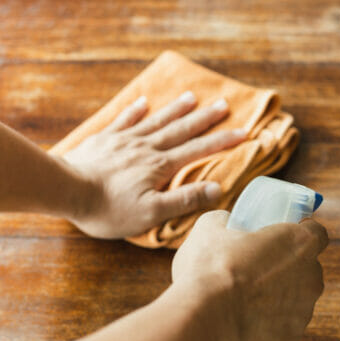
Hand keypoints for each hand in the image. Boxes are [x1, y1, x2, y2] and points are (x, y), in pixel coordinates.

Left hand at [60, 91, 245, 238]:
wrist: (65, 190)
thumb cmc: (109, 208)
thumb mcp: (152, 213)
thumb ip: (186, 199)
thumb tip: (218, 188)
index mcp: (161, 165)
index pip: (199, 150)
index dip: (223, 141)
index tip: (244, 132)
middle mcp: (147, 147)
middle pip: (181, 129)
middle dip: (205, 118)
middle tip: (224, 104)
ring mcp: (125, 140)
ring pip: (157, 120)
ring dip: (176, 109)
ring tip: (192, 97)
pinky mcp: (104, 140)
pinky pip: (125, 120)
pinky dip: (136, 110)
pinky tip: (145, 102)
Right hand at [171, 211, 327, 340]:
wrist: (203, 322)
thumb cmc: (209, 270)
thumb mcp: (210, 228)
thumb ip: (228, 222)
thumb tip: (228, 225)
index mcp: (301, 244)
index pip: (316, 233)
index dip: (300, 233)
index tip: (282, 238)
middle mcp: (312, 278)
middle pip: (306, 270)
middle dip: (284, 270)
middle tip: (252, 272)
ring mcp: (303, 313)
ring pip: (294, 303)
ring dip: (274, 301)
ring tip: (239, 304)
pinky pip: (280, 330)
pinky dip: (265, 328)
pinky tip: (239, 326)